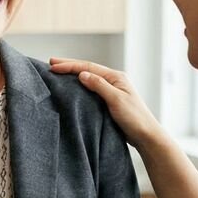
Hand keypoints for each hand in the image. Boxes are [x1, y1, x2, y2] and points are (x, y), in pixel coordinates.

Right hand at [48, 58, 164, 149]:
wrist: (146, 135)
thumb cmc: (135, 118)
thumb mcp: (116, 100)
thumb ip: (99, 85)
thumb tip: (82, 74)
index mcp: (116, 77)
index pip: (88, 67)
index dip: (70, 66)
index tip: (53, 66)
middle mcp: (113, 81)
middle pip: (87, 69)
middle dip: (69, 65)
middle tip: (51, 62)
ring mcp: (111, 90)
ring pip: (88, 78)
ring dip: (73, 74)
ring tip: (58, 71)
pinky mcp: (108, 101)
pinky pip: (90, 89)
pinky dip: (78, 85)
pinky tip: (71, 86)